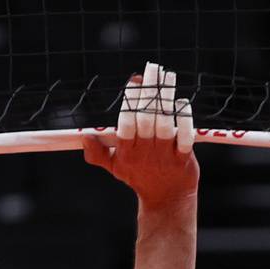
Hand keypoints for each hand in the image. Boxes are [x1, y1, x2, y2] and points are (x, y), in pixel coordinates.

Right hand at [83, 61, 197, 206]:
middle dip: (149, 91)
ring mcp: (165, 156)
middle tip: (152, 68)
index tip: (134, 80)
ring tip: (168, 76)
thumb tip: (84, 137)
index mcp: (127, 152)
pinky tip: (182, 102)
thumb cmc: (140, 178)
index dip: (130, 100)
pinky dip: (185, 119)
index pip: (126, 122)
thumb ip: (97, 153)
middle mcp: (145, 153)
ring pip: (165, 123)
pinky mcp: (184, 159)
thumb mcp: (115, 167)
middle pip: (146, 117)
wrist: (166, 200)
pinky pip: (185, 137)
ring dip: (167, 98)